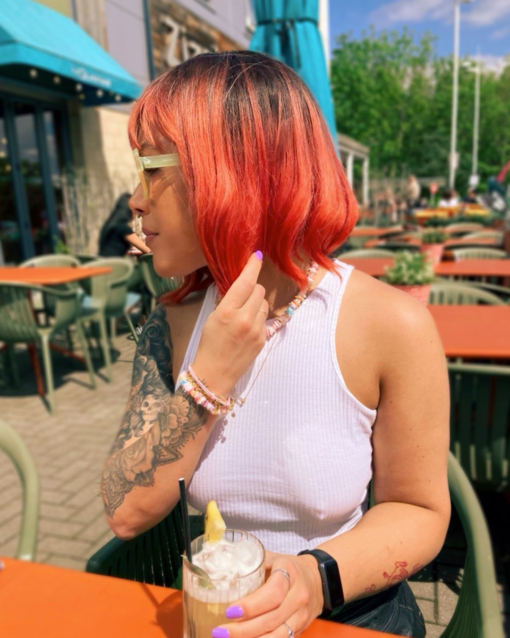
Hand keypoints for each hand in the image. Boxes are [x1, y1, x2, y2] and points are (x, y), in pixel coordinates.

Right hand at [192, 252, 267, 396]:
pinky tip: (246, 329)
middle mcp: (244, 319)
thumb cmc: (208, 345)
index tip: (257, 256)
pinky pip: (264, 319)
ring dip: (256, 304)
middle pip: (258, 290)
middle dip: (252, 289)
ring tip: (243, 315)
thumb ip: (228, 301)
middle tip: (242, 296)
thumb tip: (240, 285)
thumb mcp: (212, 318)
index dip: (252, 266)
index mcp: (227, 311)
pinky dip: (257, 319)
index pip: (245, 282)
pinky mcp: (263, 340)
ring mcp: (256, 330)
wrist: (214, 375)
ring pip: (264, 304)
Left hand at [211, 551, 323, 637]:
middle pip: (272, 619)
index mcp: (289, 573)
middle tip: (220, 632)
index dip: (251, 606)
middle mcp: (299, 596)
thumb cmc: (287, 567)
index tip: (230, 611)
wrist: (317, 578)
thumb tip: (218, 569)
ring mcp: (301, 616)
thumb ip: (250, 564)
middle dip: (244, 630)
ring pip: (278, 636)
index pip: (272, 593)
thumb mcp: (271, 558)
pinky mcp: (301, 630)